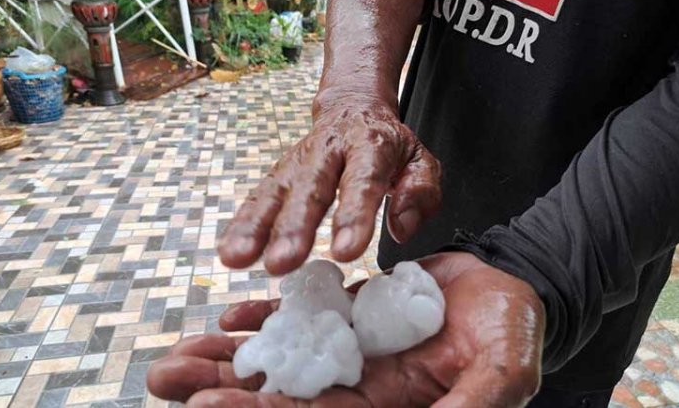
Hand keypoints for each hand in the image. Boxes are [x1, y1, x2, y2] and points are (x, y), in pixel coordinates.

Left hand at [147, 252, 545, 406]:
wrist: (509, 284)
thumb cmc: (512, 330)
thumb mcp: (501, 371)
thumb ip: (468, 404)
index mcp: (386, 406)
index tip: (206, 407)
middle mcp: (360, 385)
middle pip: (282, 395)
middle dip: (223, 389)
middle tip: (166, 377)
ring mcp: (351, 349)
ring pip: (282, 358)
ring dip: (231, 357)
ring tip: (180, 353)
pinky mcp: (351, 313)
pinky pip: (303, 316)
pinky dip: (268, 316)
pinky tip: (234, 314)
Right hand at [217, 97, 441, 273]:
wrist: (354, 111)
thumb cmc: (389, 146)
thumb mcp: (420, 159)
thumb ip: (420, 191)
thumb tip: (400, 227)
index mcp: (370, 145)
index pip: (362, 180)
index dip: (353, 215)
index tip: (345, 251)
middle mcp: (328, 151)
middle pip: (310, 187)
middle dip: (294, 226)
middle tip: (283, 262)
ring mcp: (299, 162)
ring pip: (275, 191)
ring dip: (255, 227)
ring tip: (238, 258)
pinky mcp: (280, 174)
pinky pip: (259, 198)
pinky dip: (243, 224)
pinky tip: (229, 252)